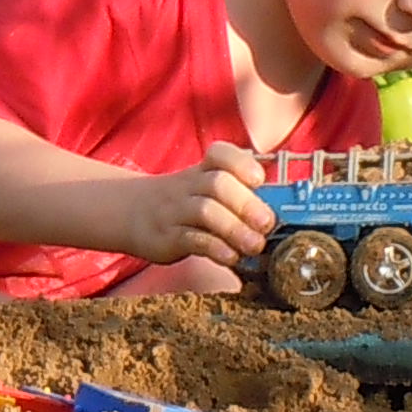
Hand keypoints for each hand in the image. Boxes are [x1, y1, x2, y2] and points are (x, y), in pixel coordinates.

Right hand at [118, 142, 273, 271]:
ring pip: (205, 211)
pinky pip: (191, 239)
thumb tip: (281, 215)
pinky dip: (214, 247)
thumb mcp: (204, 187)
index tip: (259, 179)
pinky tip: (230, 257)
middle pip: (218, 183)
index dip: (241, 164)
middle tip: (267, 224)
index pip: (220, 154)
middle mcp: (189, 186)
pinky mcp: (166, 237)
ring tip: (254, 245)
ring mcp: (175, 211)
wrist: (130, 211)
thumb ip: (238, 195)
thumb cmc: (183, 202)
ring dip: (235, 228)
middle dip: (247, 204)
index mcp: (202, 170)